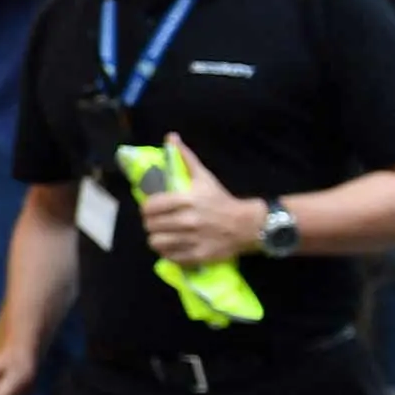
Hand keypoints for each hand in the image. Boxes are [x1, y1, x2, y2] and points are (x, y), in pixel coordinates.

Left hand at [139, 136, 262, 267]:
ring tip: (161, 235)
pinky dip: (168, 253)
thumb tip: (171, 137)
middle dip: (150, 223)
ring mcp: (194, 240)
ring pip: (157, 243)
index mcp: (187, 200)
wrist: (248, 225)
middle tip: (156, 222)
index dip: (146, 208)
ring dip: (156, 239)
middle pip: (151, 225)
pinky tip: (171, 246)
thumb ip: (185, 158)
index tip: (150, 209)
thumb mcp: (204, 177)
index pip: (151, 206)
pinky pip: (171, 257)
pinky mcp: (200, 256)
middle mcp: (189, 220)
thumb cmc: (221, 199)